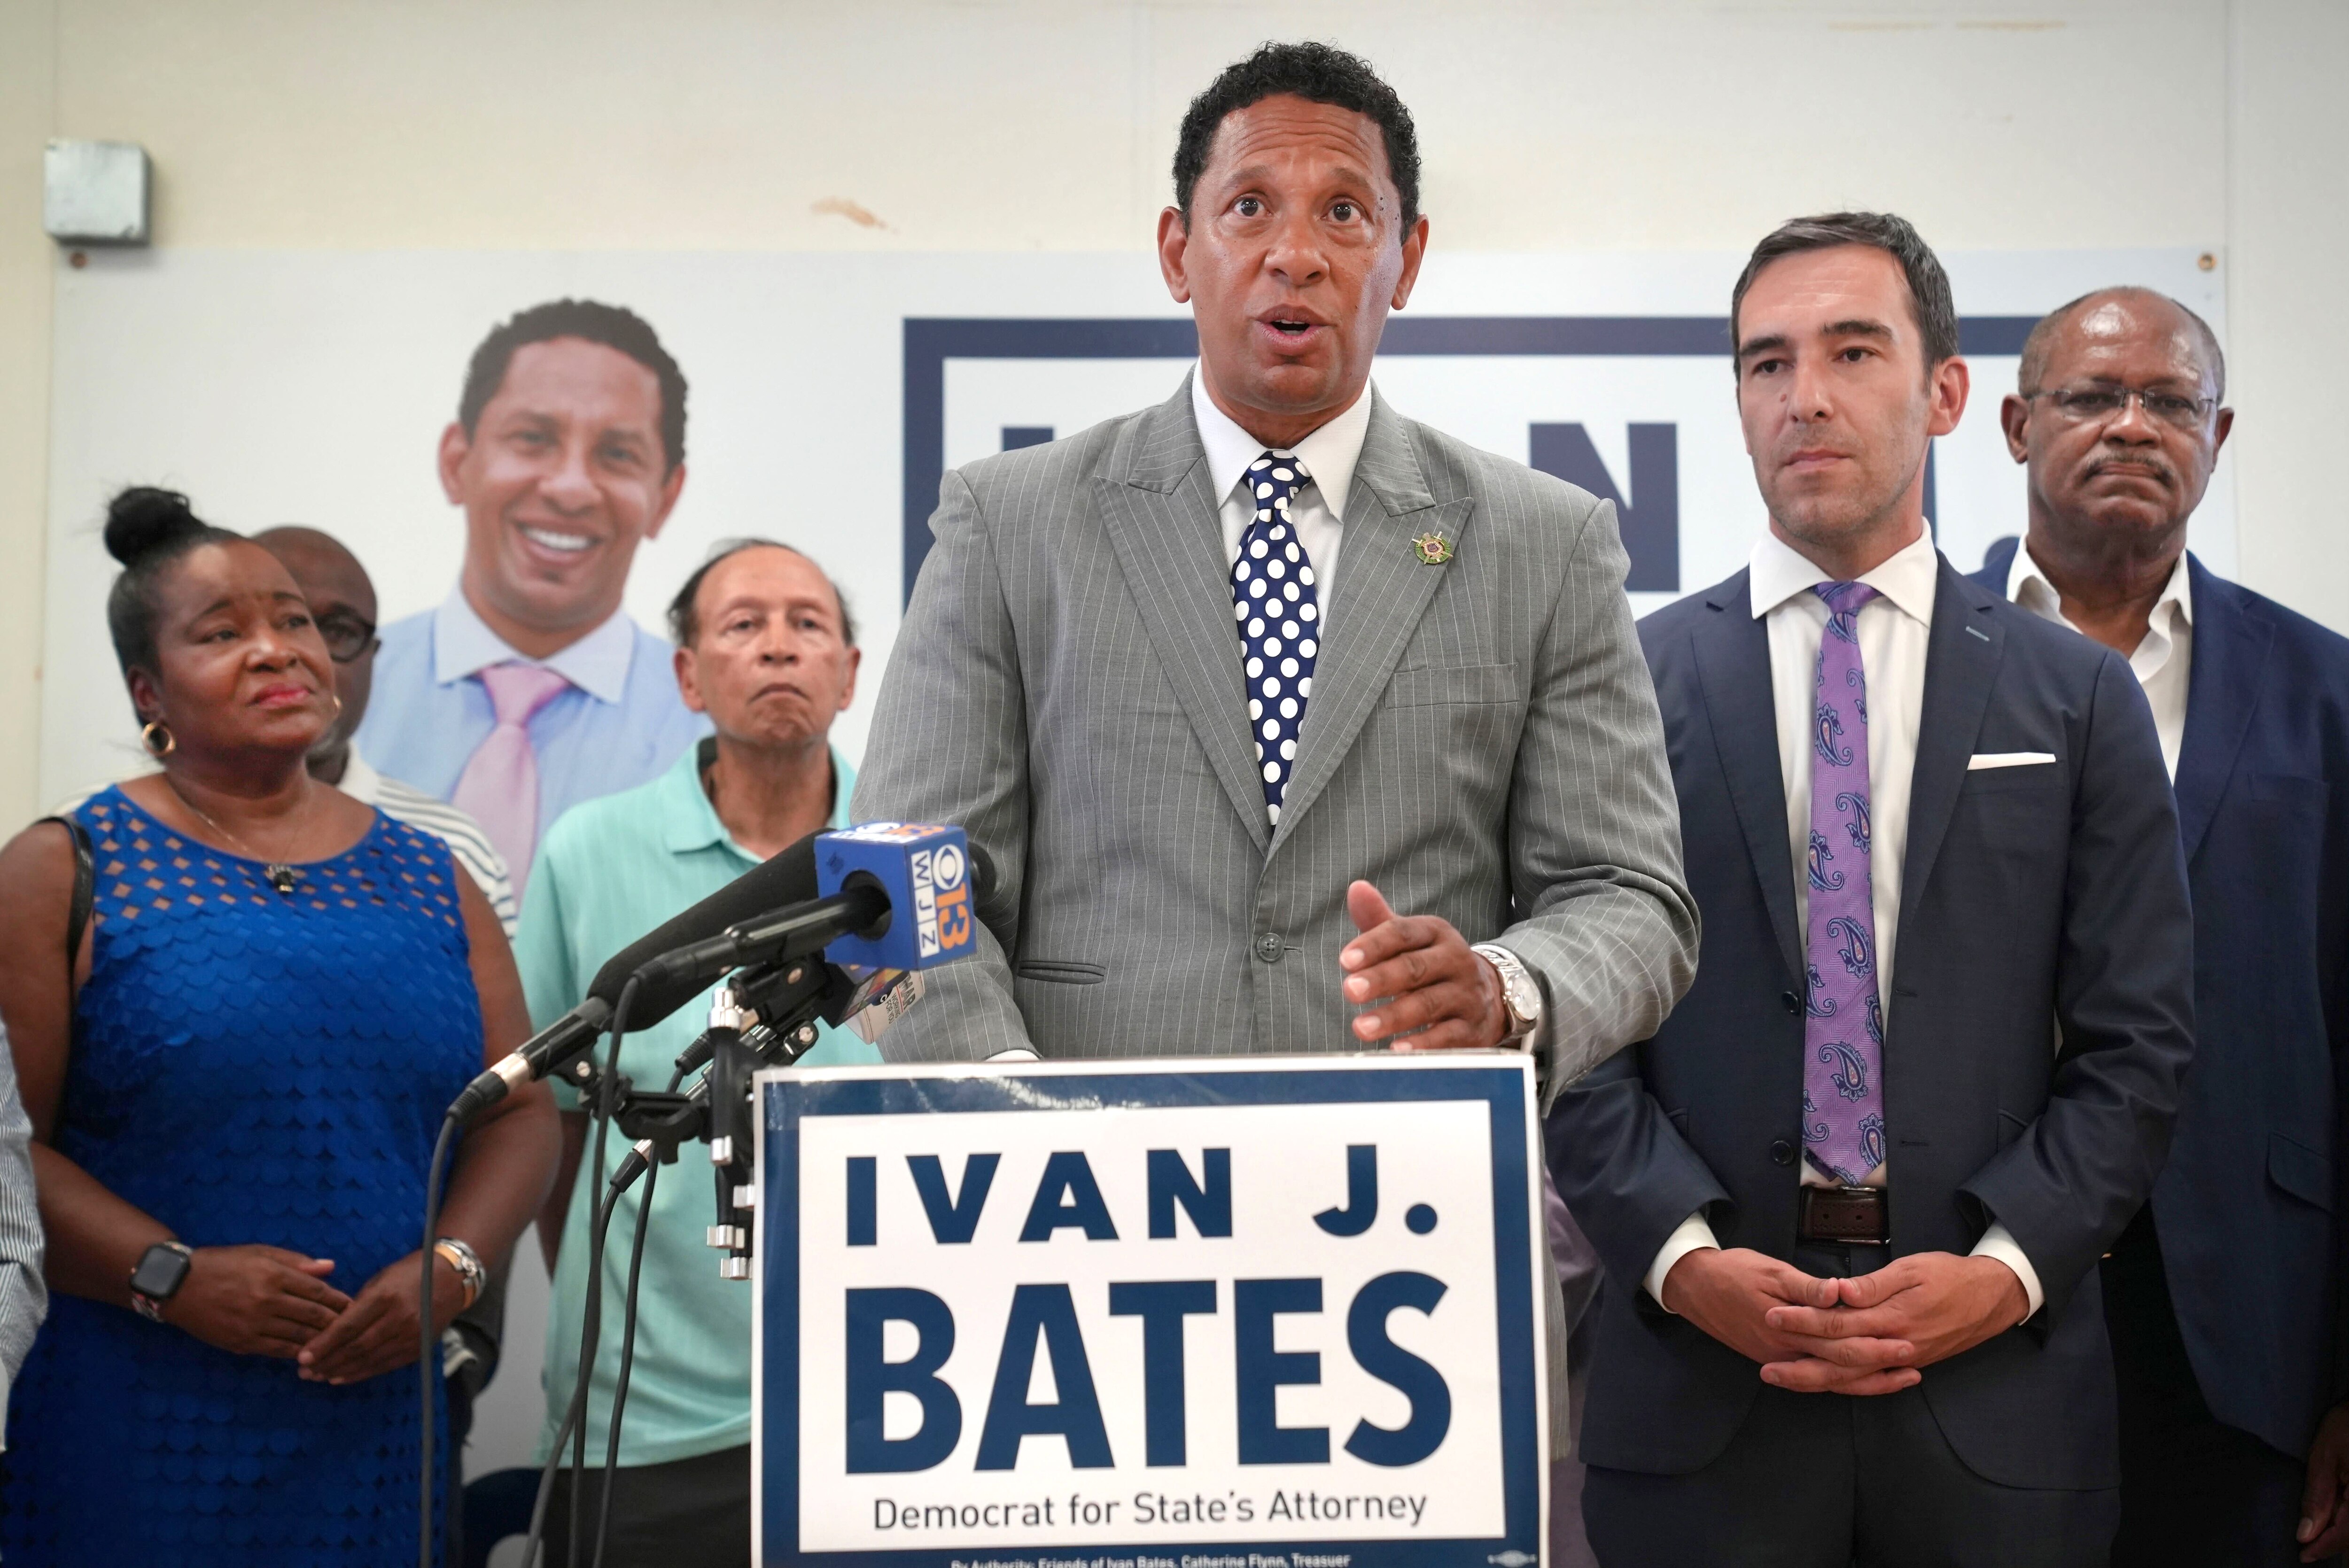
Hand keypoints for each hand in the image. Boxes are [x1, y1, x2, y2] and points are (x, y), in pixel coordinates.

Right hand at [163, 1244, 350, 1358]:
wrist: (178, 1285)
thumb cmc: (222, 1263)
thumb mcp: (259, 1253)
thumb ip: (296, 1261)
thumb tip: (330, 1267)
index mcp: (274, 1274)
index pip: (318, 1291)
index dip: (339, 1301)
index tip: (354, 1306)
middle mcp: (266, 1300)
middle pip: (312, 1315)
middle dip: (336, 1323)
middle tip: (353, 1328)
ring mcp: (253, 1324)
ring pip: (297, 1335)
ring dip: (320, 1341)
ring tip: (338, 1344)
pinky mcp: (241, 1342)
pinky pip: (276, 1349)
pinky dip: (296, 1351)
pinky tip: (309, 1353)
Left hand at [296, 1249, 462, 1385]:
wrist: (452, 1279)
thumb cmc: (410, 1273)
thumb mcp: (380, 1279)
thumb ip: (358, 1304)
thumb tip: (333, 1329)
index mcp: (385, 1297)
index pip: (347, 1327)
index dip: (323, 1344)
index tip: (302, 1357)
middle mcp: (399, 1319)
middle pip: (356, 1347)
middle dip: (327, 1362)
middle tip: (304, 1372)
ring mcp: (411, 1336)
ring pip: (368, 1360)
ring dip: (340, 1371)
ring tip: (318, 1377)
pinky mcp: (418, 1348)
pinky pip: (384, 1365)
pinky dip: (361, 1373)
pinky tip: (342, 1377)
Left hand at [1339, 881, 1508, 1049]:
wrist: (1490, 994)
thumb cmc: (1432, 964)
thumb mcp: (1411, 940)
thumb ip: (1379, 920)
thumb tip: (1356, 888)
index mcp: (1436, 933)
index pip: (1402, 934)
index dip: (1373, 945)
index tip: (1344, 960)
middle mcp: (1455, 960)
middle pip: (1415, 968)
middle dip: (1381, 980)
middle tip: (1349, 991)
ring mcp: (1466, 995)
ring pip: (1429, 1004)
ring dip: (1393, 1016)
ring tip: (1361, 1027)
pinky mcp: (1473, 1028)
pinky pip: (1447, 1036)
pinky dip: (1423, 1044)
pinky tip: (1397, 1050)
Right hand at [1661, 1246, 1919, 1394]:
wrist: (1693, 1286)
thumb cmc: (1734, 1272)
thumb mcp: (1770, 1271)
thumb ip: (1807, 1287)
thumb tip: (1840, 1292)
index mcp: (1787, 1330)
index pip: (1840, 1345)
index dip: (1876, 1346)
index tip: (1907, 1342)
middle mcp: (1786, 1353)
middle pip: (1841, 1368)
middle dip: (1880, 1367)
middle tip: (1915, 1362)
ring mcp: (1780, 1359)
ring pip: (1830, 1380)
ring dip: (1867, 1381)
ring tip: (1900, 1378)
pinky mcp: (1776, 1358)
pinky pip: (1816, 1377)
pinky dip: (1842, 1381)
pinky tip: (1862, 1379)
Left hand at [1762, 1251, 2027, 1390]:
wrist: (1994, 1297)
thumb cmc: (1951, 1275)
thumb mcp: (1911, 1269)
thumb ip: (1873, 1284)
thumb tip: (1839, 1292)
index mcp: (1892, 1318)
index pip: (1838, 1323)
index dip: (1804, 1321)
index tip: (1773, 1316)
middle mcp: (1896, 1345)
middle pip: (1840, 1359)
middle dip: (1800, 1361)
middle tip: (1765, 1365)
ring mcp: (1904, 1358)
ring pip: (1853, 1377)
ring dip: (1817, 1380)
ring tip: (1784, 1379)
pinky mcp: (1910, 1362)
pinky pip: (1872, 1380)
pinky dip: (1847, 1385)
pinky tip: (1825, 1385)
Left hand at [2299, 1401, 2348, 1559]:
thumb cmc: (2348, 1423)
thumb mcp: (2325, 1457)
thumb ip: (2317, 1497)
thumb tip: (2306, 1534)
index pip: (2346, 1534)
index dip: (2324, 1547)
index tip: (2303, 1555)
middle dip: (2334, 1541)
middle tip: (2309, 1547)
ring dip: (2344, 1532)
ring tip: (2320, 1533)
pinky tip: (2337, 1517)